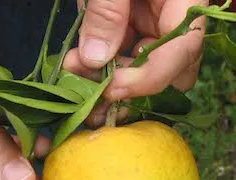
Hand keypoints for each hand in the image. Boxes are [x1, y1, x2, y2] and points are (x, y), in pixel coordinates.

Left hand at [65, 0, 208, 100]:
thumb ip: (106, 11)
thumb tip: (94, 59)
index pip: (182, 50)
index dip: (149, 79)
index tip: (111, 89)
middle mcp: (171, 15)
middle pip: (170, 70)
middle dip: (131, 87)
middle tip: (94, 91)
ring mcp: (150, 23)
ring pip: (140, 71)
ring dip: (107, 81)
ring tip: (74, 72)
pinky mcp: (129, 27)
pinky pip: (118, 58)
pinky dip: (96, 68)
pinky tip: (74, 63)